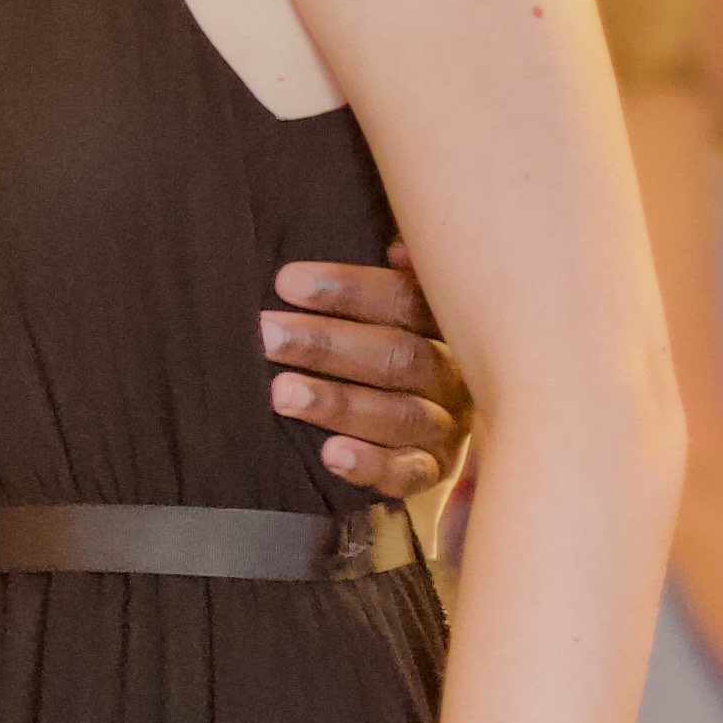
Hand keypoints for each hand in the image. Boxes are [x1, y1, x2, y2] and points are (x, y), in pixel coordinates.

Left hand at [265, 242, 470, 498]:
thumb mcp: (396, 304)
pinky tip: (331, 454)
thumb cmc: (387, 340)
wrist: (417, 418)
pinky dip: (370, 465)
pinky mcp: (433, 474)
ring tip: (281, 392)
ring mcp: (448, 428)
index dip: (348, 290)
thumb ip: (401, 277)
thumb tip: (399, 249)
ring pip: (399, 414)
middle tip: (266, 334)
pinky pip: (407, 474)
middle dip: (326, 344)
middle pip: (398, 357)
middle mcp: (456, 376)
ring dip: (337, 402)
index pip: (405, 301)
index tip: (285, 282)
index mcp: (449, 325)